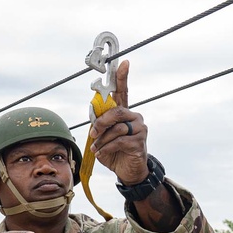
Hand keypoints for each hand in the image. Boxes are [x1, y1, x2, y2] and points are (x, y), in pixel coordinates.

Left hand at [88, 60, 148, 184]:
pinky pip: (119, 140)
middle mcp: (134, 117)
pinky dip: (107, 147)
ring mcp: (139, 128)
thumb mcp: (102, 136)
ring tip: (97, 147)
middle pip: (116, 111)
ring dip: (102, 139)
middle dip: (101, 122)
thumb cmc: (114, 151)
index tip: (124, 62)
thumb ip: (99, 124)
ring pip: (116, 128)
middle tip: (93, 133)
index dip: (123, 77)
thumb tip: (93, 115)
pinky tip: (102, 153)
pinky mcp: (139, 141)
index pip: (124, 91)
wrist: (127, 171)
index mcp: (124, 112)